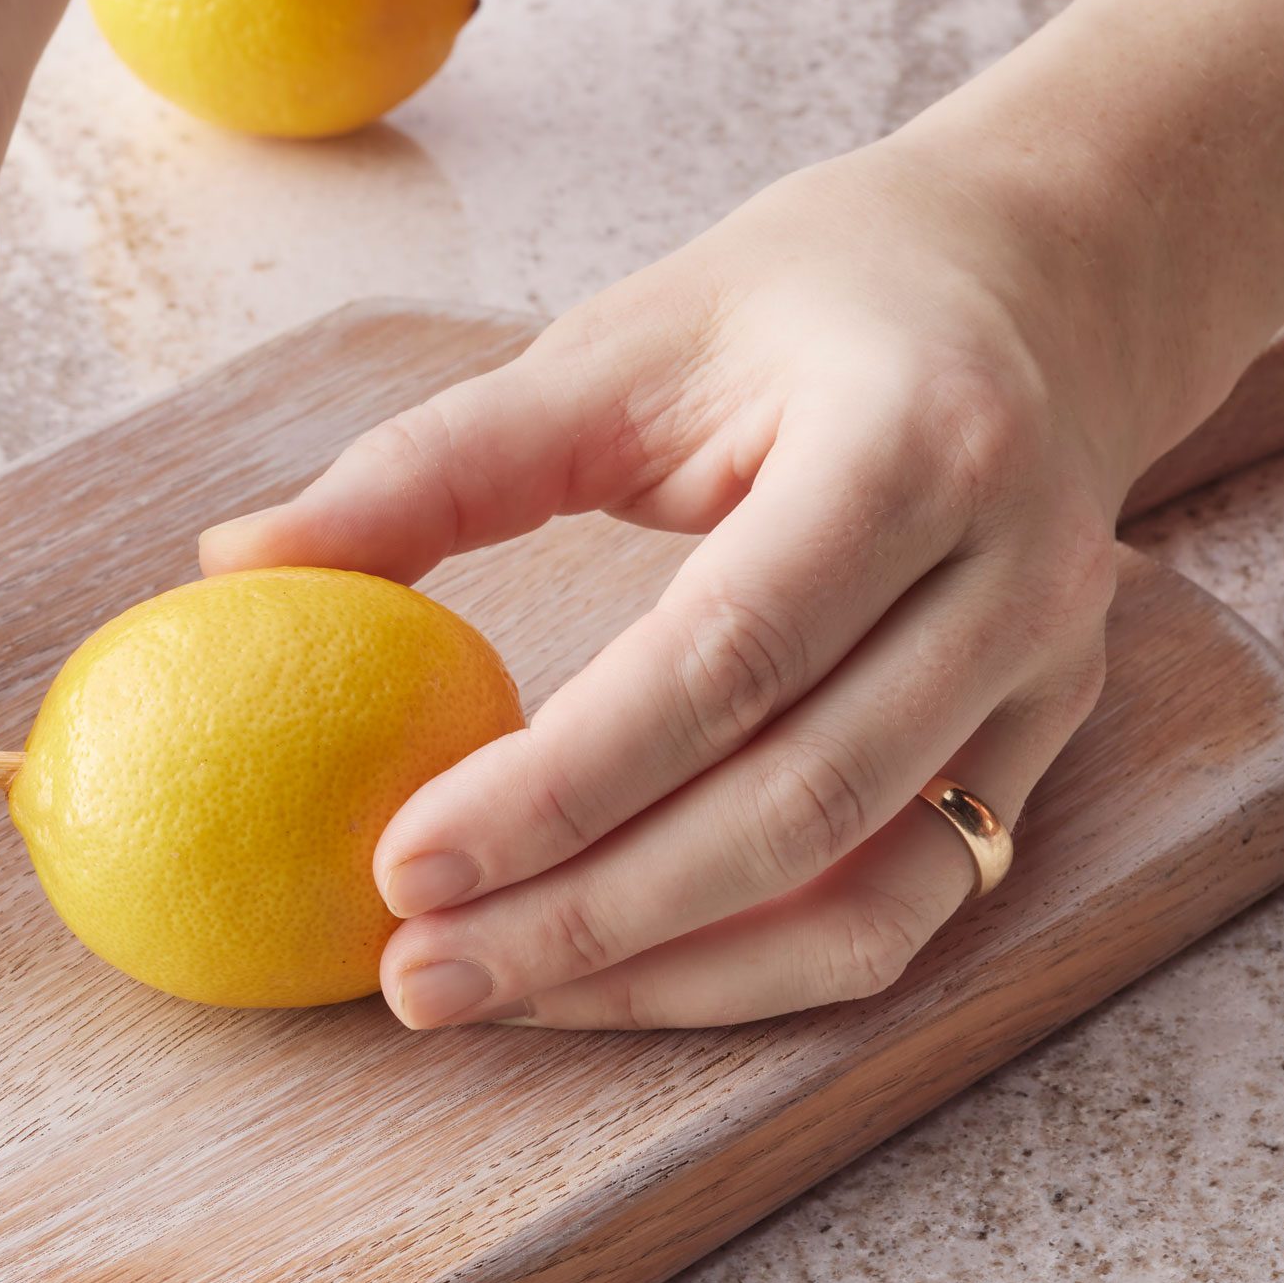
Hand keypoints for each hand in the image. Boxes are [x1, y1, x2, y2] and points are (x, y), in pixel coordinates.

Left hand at [202, 142, 1147, 1028]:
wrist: (1033, 286)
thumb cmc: (803, 308)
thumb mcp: (619, 345)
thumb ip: (434, 464)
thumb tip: (235, 565)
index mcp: (911, 443)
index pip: (723, 657)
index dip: (559, 784)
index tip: (402, 863)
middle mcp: (1015, 578)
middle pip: (795, 805)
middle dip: (590, 917)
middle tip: (418, 973)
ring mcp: (1047, 680)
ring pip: (867, 896)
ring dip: (670, 975)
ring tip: (498, 996)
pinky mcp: (1040, 746)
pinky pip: (905, 911)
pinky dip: (756, 968)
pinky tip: (615, 974)